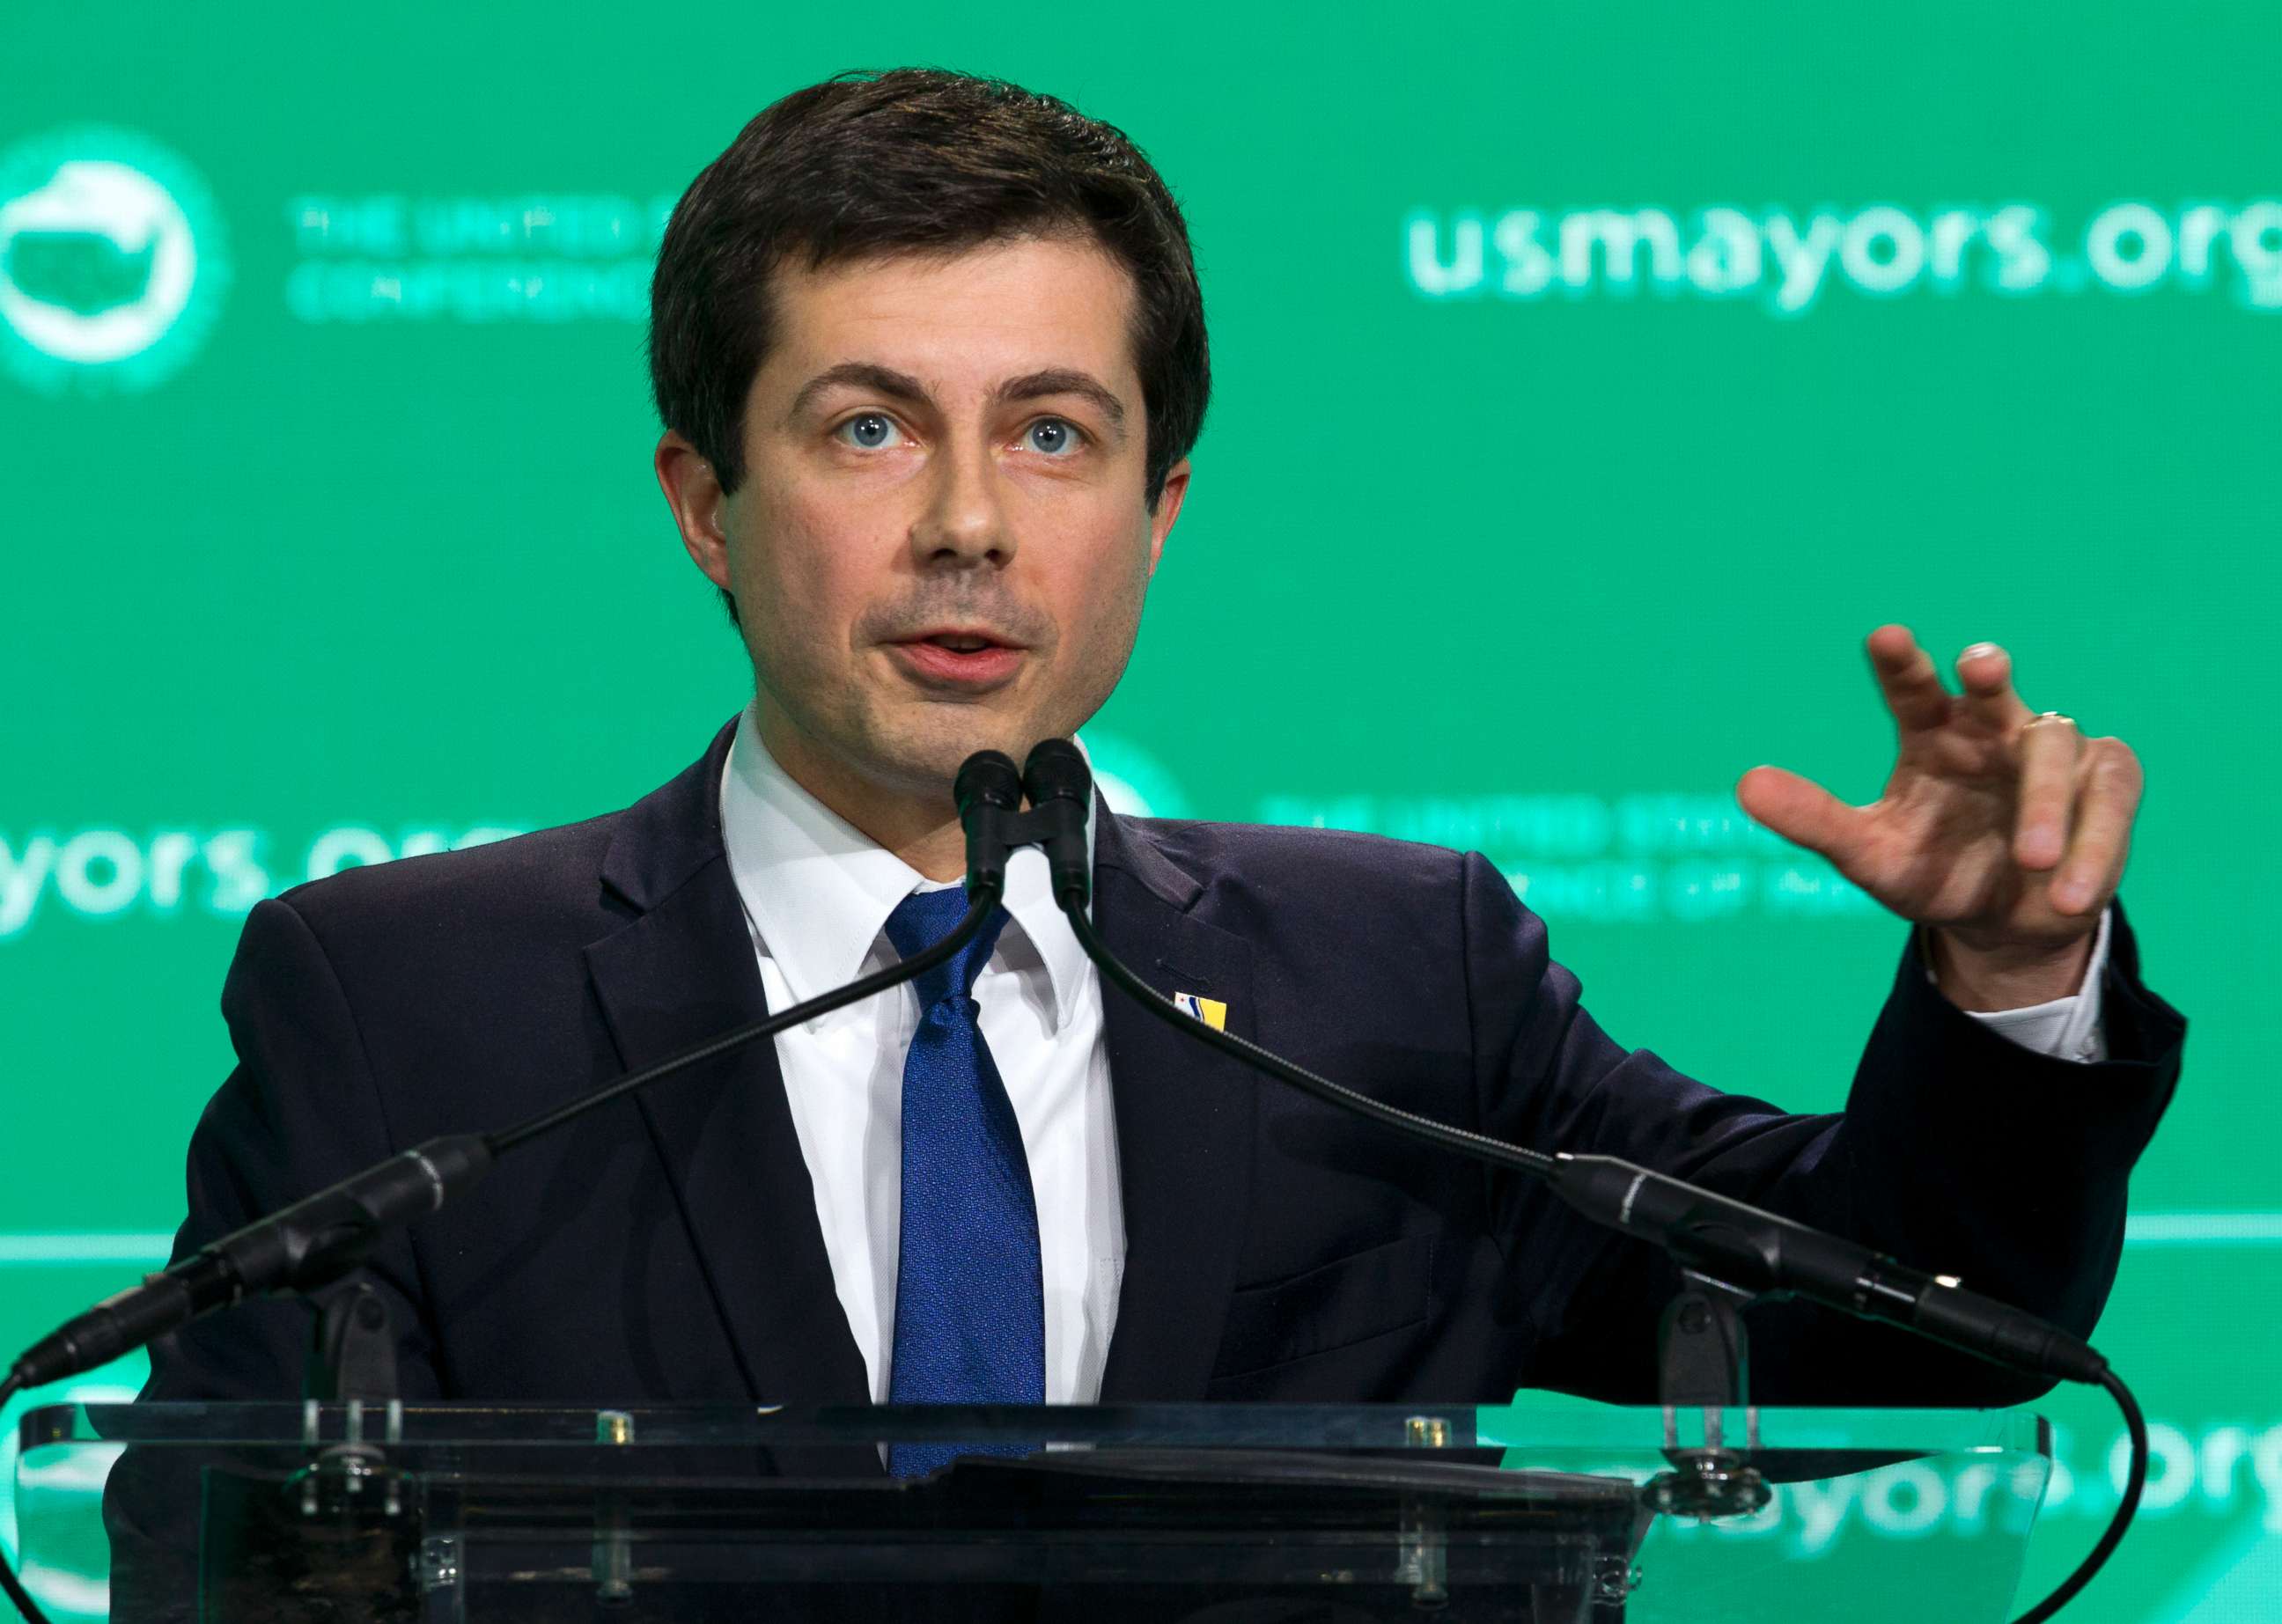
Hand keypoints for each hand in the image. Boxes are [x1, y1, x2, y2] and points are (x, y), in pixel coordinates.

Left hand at [1735, 626, 2142, 1006]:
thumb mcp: (1870, 858)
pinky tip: (2066, 890)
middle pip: (1992, 692)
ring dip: (2045, 803)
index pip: (1912, 691)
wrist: (2003, 925)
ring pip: (2054, 749)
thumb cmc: (1934, 872)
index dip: (1900, 664)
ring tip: (2029, 858)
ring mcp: (2054, 752)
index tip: (1884, 637)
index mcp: (1932, 736)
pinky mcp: (2107, 783)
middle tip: (1979, 664)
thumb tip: (1747, 785)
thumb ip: (1815, 821)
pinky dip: (2091, 846)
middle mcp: (1991, 731)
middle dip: (1987, 676)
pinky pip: (2108, 801)